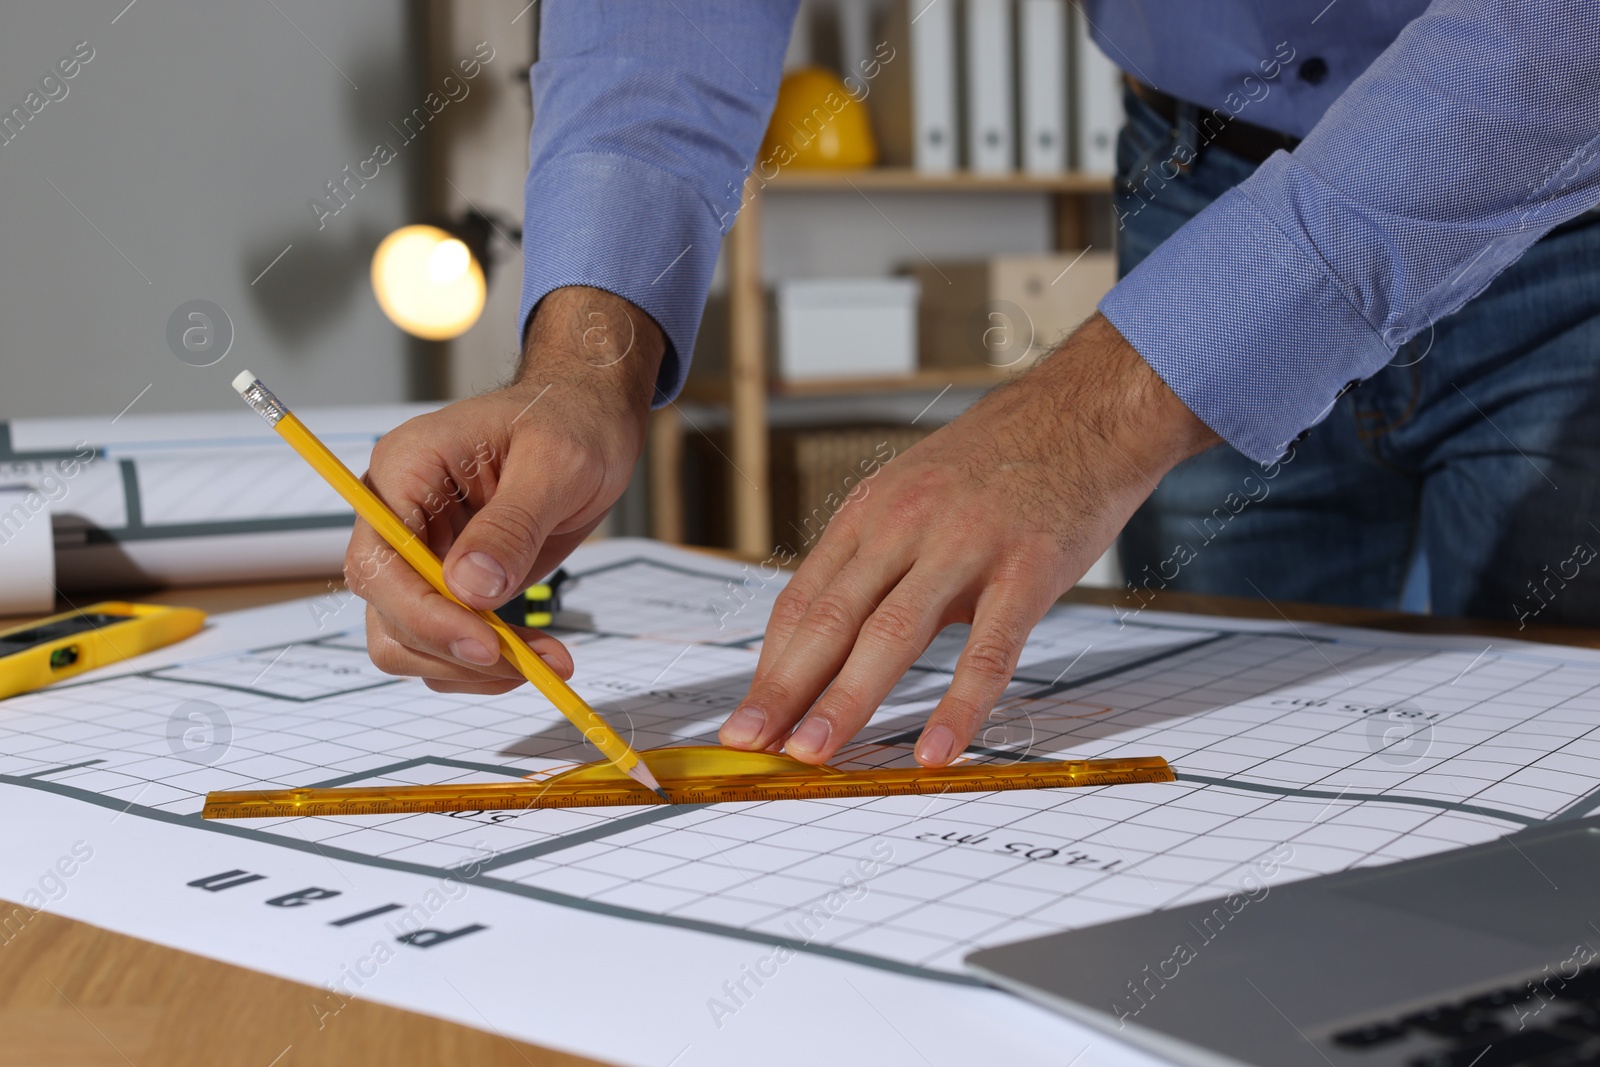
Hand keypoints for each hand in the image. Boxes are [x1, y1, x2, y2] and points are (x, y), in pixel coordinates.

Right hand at [345, 286, 664, 693]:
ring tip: (545, 660)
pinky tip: (534, 654)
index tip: (485, 644)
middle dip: (455, 647)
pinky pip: (444, 642)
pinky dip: (484, 664)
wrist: (590, 420)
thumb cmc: (571, 421)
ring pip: (407, 639)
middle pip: (388, 611)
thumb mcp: (555, 463)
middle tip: (529, 663)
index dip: (423, 614)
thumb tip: (470, 588)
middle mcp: (399, 516)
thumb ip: (511, 525)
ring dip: (471, 667)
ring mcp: (421, 553)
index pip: (380, 561)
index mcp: (406, 470)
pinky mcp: (450, 583)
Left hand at [717, 313, 1219, 764]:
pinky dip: (959, 705)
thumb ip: (878, 562)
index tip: (748, 715)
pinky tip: (936, 750)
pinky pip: (988, 650)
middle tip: (749, 743)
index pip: (804, 600)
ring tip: (813, 752)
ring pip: (893, 635)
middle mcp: (905, 526)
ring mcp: (965, 547)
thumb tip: (833, 639)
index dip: (771, 665)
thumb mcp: (915, 494)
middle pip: (831, 619)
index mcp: (871, 513)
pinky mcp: (1027, 570)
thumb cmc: (1000, 463)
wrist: (1085, 412)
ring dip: (846, 700)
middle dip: (783, 688)